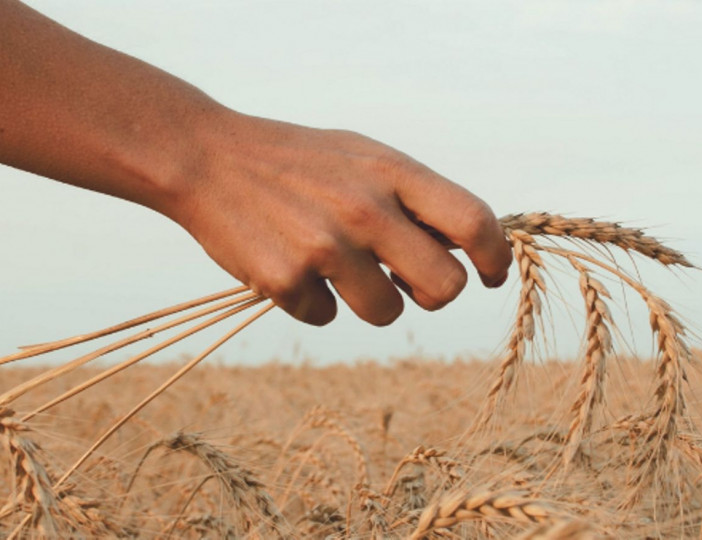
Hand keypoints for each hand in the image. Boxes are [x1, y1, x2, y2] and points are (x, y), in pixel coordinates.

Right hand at [162, 112, 511, 325]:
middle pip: (444, 287)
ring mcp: (325, 248)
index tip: (492, 275)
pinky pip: (326, 317)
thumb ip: (411, 197)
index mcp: (391, 172)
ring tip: (337, 268)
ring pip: (387, 313)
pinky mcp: (286, 281)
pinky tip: (290, 265)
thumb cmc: (297, 160)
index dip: (495, 257)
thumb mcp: (361, 156)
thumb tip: (461, 250)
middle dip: (432, 294)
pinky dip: (314, 302)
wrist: (206, 157)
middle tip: (408, 283)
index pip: (473, 221)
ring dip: (371, 302)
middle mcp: (365, 209)